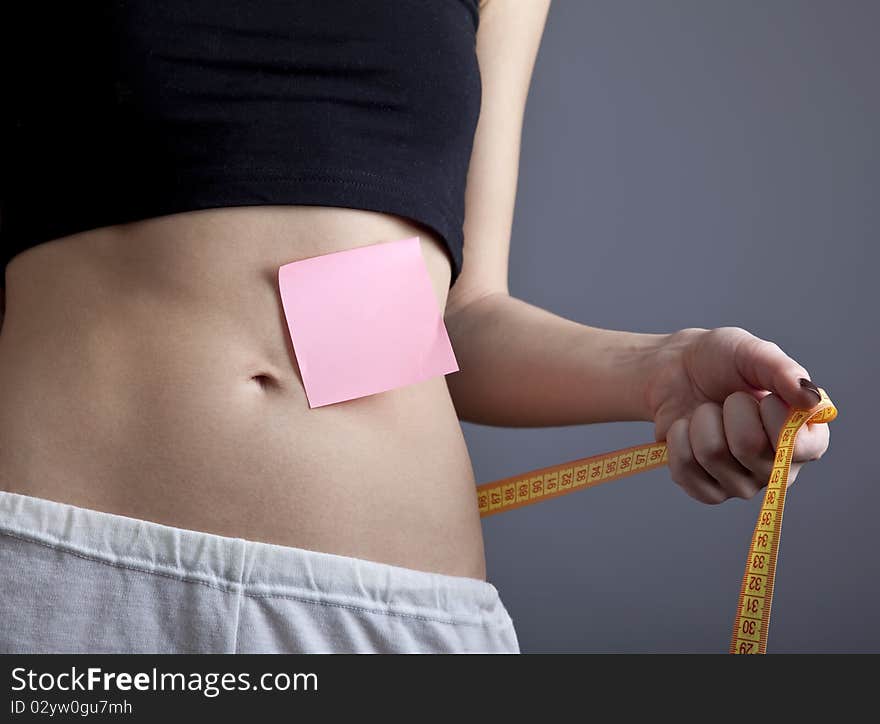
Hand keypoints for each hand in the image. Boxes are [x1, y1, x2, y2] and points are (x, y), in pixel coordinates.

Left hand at [644, 327, 830, 504]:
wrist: (673, 370)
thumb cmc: (719, 361)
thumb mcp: (752, 352)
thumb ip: (783, 371)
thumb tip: (811, 400)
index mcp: (805, 437)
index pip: (802, 446)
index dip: (775, 416)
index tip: (764, 396)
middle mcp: (779, 468)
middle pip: (748, 446)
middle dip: (728, 409)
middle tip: (728, 400)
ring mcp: (742, 483)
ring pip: (712, 454)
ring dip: (701, 420)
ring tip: (706, 412)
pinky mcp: (707, 491)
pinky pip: (685, 470)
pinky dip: (678, 439)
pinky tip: (687, 429)